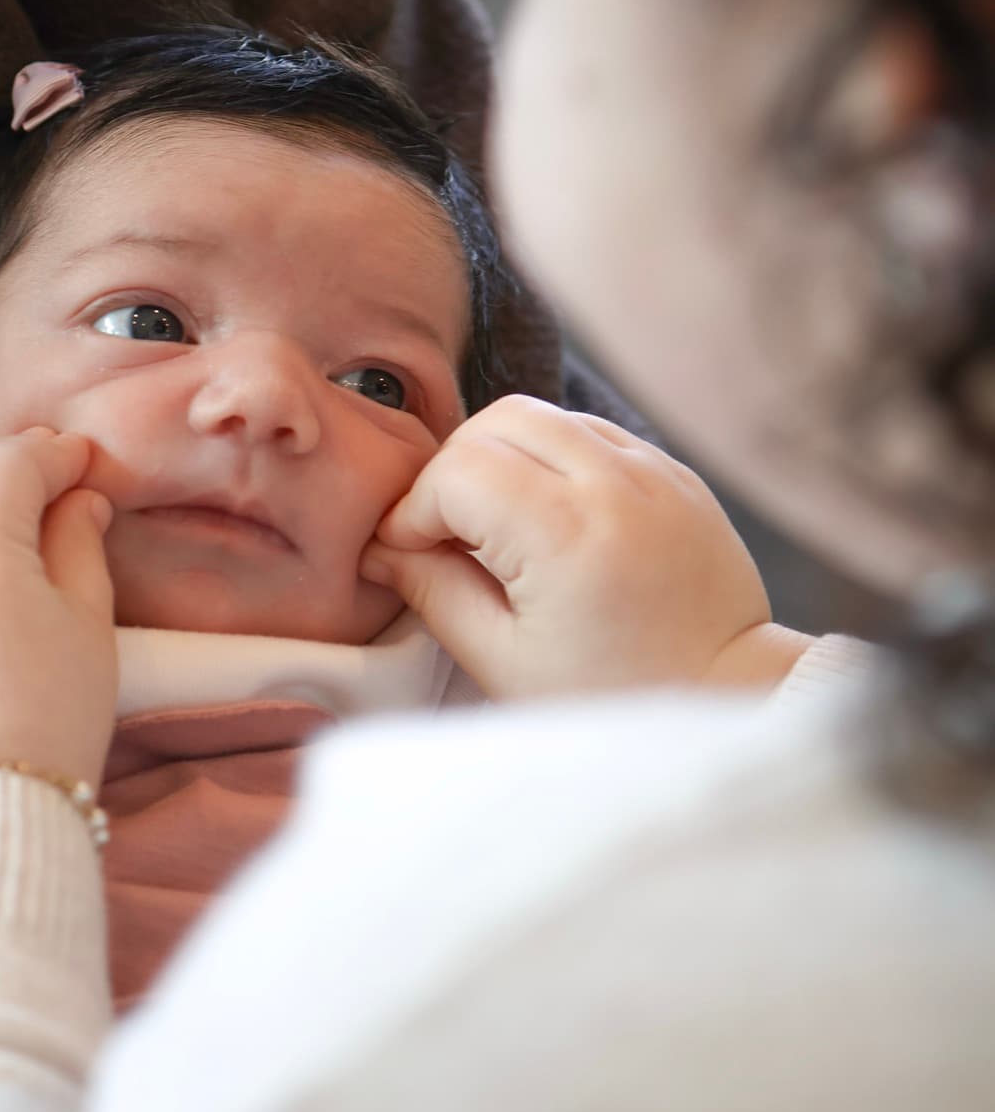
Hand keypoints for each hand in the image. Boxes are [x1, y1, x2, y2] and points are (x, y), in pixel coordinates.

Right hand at [363, 396, 775, 698]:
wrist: (728, 697)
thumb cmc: (612, 697)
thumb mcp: (503, 661)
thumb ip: (433, 592)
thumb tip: (383, 547)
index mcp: (566, 534)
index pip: (457, 469)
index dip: (416, 509)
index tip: (411, 553)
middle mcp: (613, 483)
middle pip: (496, 420)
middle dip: (454, 470)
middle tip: (449, 533)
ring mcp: (651, 469)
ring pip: (543, 414)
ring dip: (502, 455)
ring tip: (499, 524)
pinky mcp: (673, 471)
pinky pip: (590, 431)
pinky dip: (552, 458)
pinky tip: (549, 515)